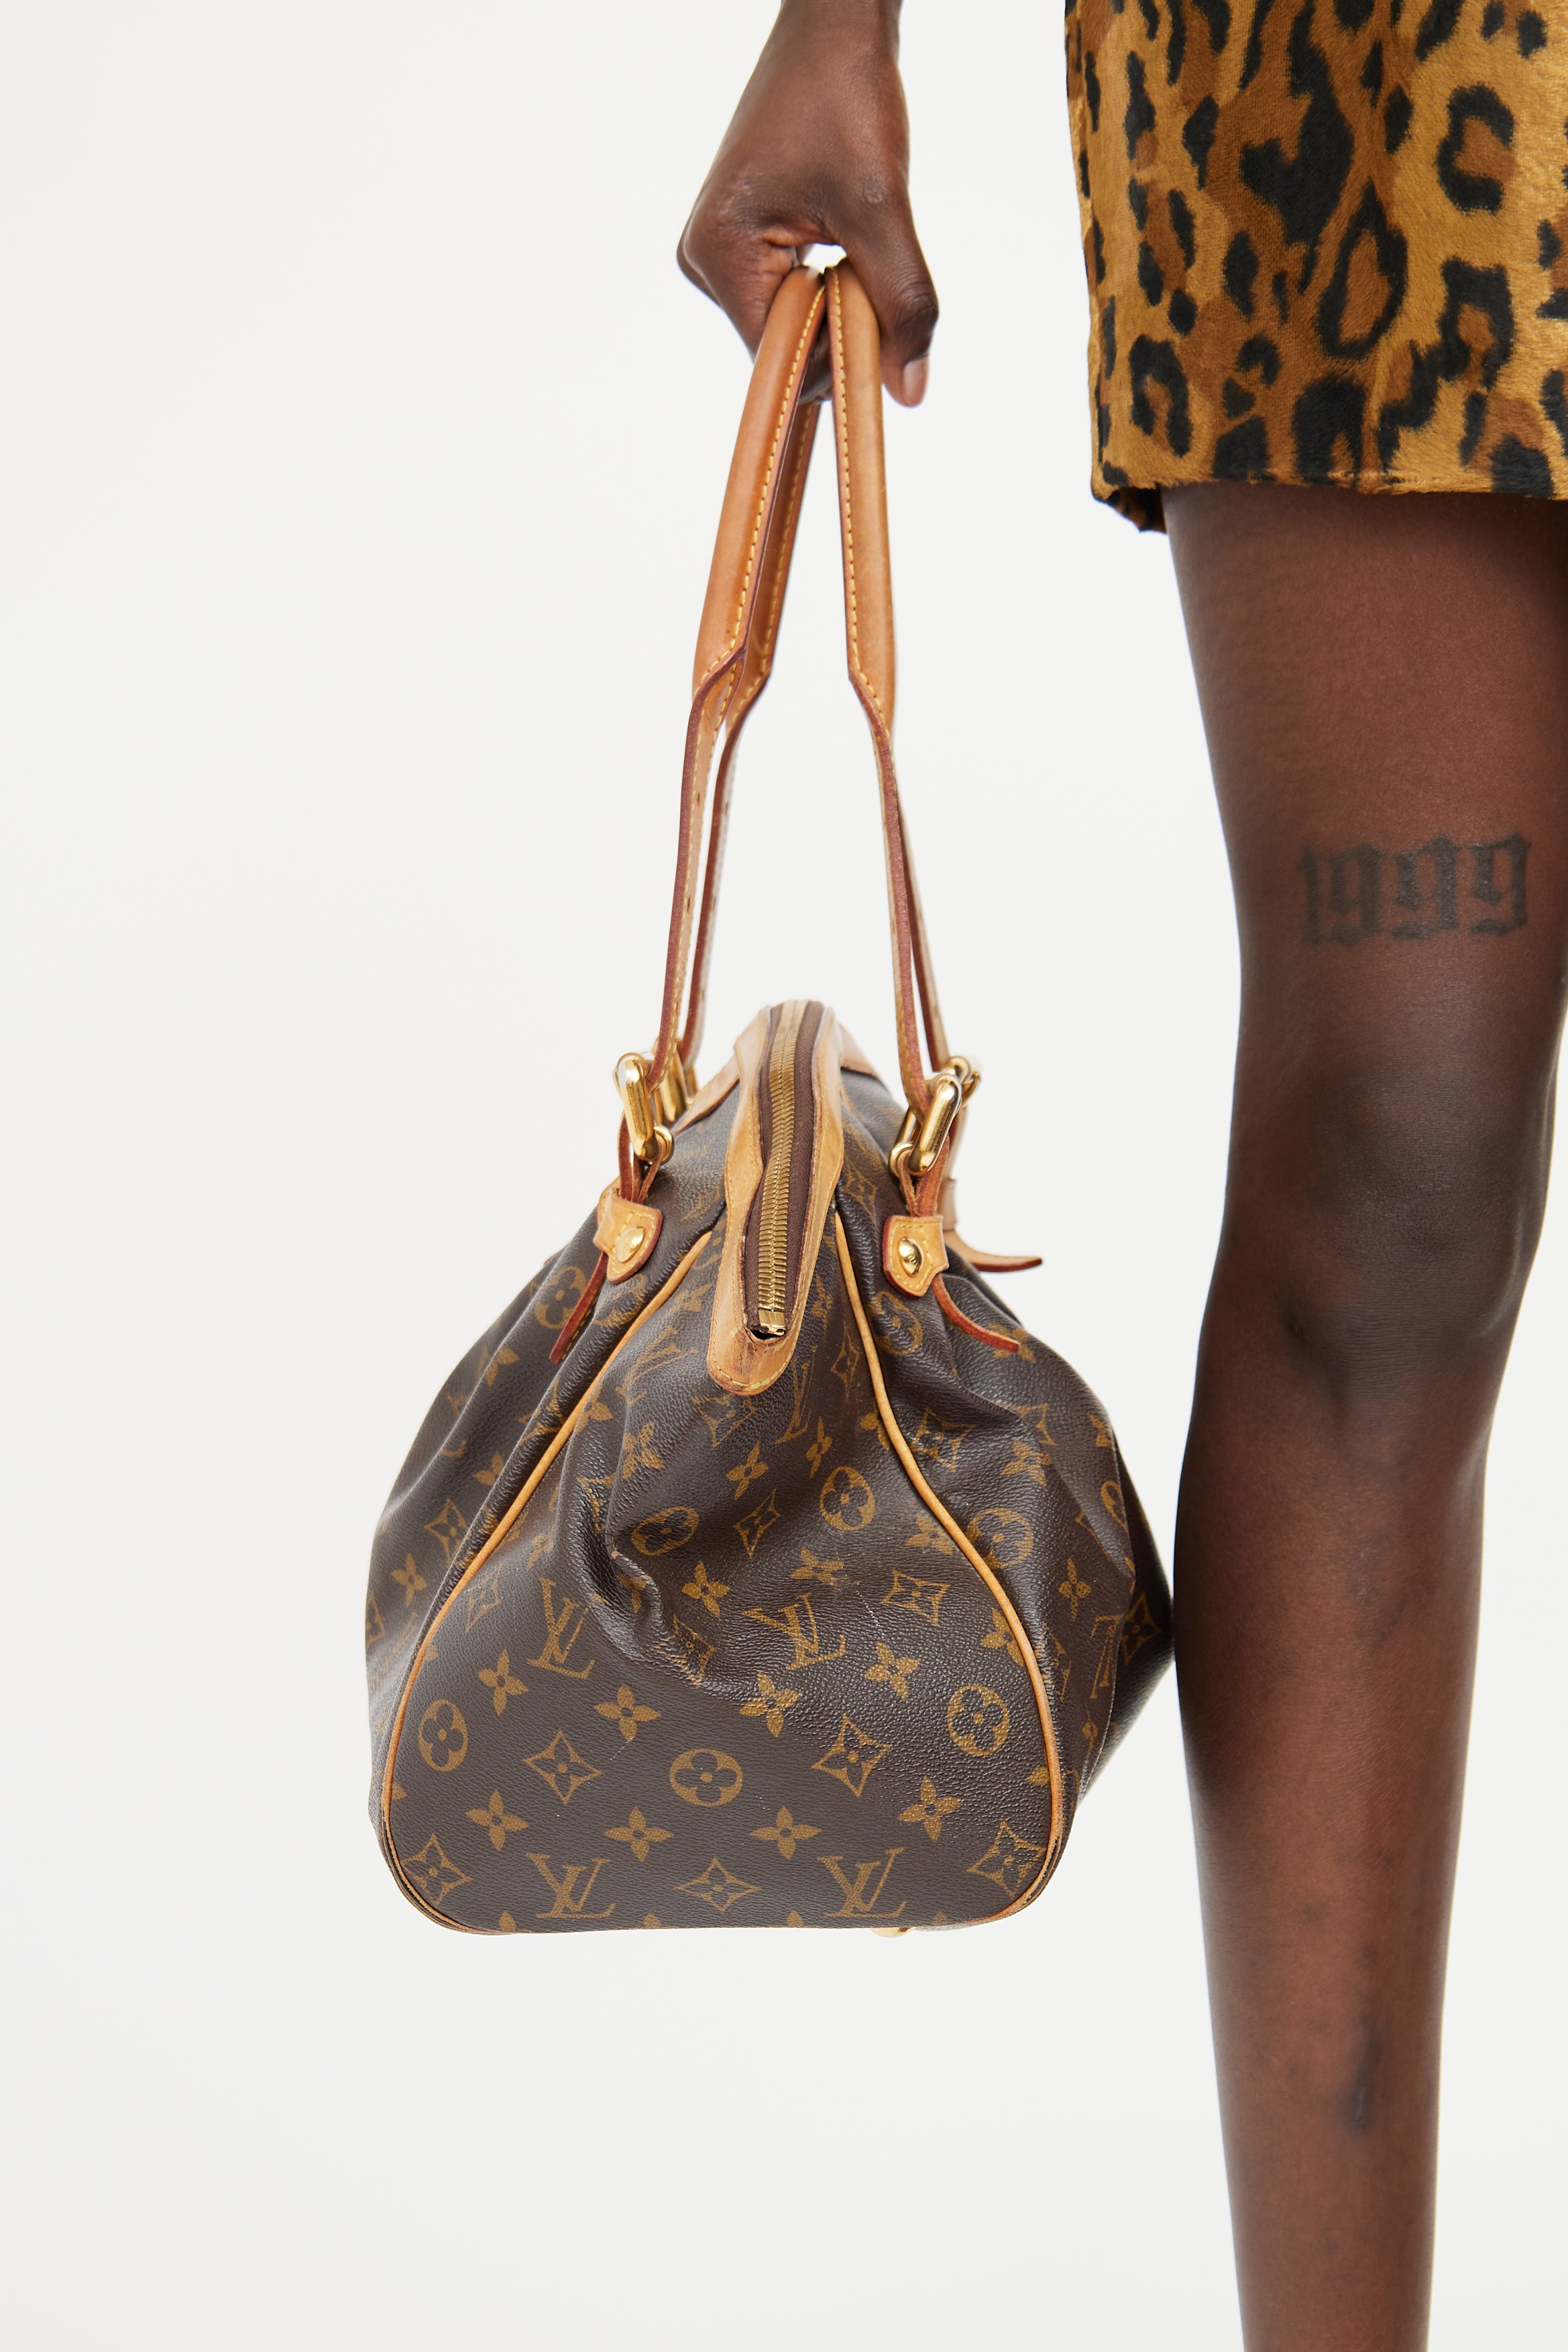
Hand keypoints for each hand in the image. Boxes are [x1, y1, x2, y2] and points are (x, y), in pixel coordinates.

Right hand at [678, 0, 936, 404]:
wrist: (831, 28)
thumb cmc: (846, 95)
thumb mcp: (883, 206)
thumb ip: (900, 301)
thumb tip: (909, 392)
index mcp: (718, 253)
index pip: (778, 357)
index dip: (835, 357)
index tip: (879, 320)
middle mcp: (703, 258)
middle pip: (783, 343)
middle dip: (836, 321)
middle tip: (866, 251)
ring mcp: (718, 250)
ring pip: (791, 321)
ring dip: (835, 298)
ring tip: (850, 229)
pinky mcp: (739, 238)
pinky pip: (788, 293)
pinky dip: (826, 281)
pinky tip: (838, 230)